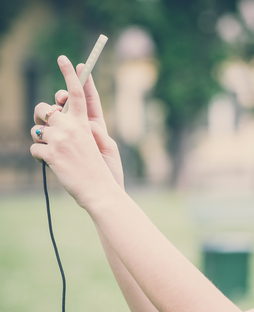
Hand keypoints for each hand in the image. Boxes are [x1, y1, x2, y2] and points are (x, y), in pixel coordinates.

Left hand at [30, 55, 121, 208]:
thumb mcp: (98, 144)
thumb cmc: (101, 170)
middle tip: (47, 128)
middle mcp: (73, 127)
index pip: (78, 93)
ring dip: (42, 141)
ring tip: (55, 153)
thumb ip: (80, 128)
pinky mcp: (51, 154)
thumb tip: (57, 119)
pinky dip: (40, 157)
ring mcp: (61, 140)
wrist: (100, 192)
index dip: (71, 75)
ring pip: (37, 130)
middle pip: (46, 110)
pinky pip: (34, 148)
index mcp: (86, 123)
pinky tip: (54, 165)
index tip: (64, 59)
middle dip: (42, 117)